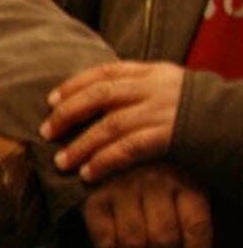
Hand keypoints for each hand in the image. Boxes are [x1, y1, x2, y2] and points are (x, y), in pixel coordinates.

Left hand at [41, 61, 184, 182]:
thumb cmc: (202, 114)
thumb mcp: (172, 90)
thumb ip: (140, 92)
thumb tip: (97, 104)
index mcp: (153, 73)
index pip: (104, 73)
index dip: (73, 85)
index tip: (51, 101)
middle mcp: (156, 88)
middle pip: (100, 95)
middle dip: (68, 114)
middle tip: (46, 133)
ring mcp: (163, 111)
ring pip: (110, 125)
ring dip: (81, 146)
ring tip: (61, 162)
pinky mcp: (171, 136)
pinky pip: (128, 148)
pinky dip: (104, 161)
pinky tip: (88, 174)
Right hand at [81, 162, 212, 247]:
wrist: (105, 144)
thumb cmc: (153, 170)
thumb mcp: (184, 178)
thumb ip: (187, 211)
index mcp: (184, 177)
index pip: (195, 227)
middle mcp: (153, 180)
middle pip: (164, 238)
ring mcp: (120, 187)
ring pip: (134, 242)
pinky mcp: (93, 196)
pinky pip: (104, 238)